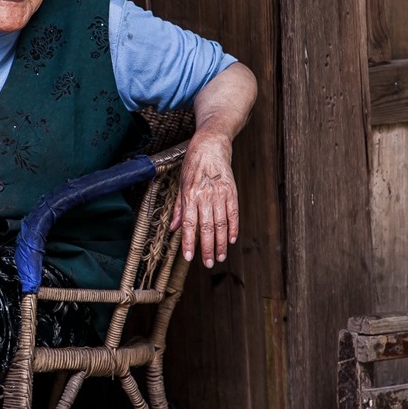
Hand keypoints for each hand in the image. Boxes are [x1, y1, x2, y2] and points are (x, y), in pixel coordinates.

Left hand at [170, 128, 238, 268]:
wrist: (211, 145)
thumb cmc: (193, 164)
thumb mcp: (181, 184)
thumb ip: (179, 208)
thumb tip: (174, 228)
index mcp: (190, 195)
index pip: (189, 224)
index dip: (189, 242)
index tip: (189, 257)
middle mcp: (205, 196)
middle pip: (207, 228)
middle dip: (207, 248)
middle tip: (208, 263)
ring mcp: (220, 194)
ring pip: (221, 224)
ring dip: (221, 243)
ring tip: (220, 256)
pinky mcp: (232, 191)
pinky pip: (233, 214)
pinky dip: (233, 228)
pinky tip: (230, 239)